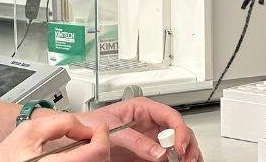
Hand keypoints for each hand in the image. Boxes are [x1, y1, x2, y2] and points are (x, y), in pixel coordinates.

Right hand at [0, 112, 109, 161]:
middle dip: (100, 146)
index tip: (101, 129)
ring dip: (95, 157)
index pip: (96, 153)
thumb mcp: (29, 131)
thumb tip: (85, 129)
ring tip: (84, 147)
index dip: (102, 136)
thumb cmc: (5, 159)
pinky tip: (78, 158)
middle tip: (92, 136)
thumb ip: (61, 124)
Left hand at [75, 98, 201, 161]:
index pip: (170, 116)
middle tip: (187, 159)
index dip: (179, 130)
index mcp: (143, 109)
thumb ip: (136, 140)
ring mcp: (151, 138)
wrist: (77, 136)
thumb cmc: (91, 124)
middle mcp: (150, 122)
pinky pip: (167, 157)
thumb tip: (159, 152)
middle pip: (179, 130)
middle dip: (188, 144)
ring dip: (187, 153)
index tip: (179, 146)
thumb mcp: (113, 130)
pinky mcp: (147, 153)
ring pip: (178, 144)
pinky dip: (176, 161)